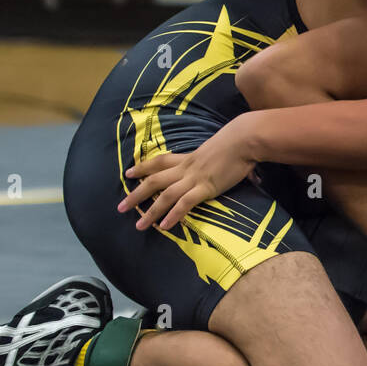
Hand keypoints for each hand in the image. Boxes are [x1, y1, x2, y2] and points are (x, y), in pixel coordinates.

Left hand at [117, 116, 256, 230]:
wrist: (246, 139)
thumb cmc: (238, 142)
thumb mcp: (218, 149)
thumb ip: (214, 159)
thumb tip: (220, 164)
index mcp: (189, 158)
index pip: (160, 161)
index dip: (143, 167)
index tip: (129, 173)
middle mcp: (187, 168)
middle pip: (154, 180)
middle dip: (136, 194)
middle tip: (120, 207)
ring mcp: (195, 178)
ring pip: (165, 195)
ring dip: (150, 211)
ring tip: (139, 226)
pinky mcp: (206, 187)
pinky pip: (185, 203)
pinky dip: (173, 215)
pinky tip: (164, 226)